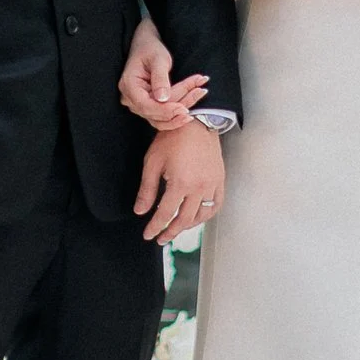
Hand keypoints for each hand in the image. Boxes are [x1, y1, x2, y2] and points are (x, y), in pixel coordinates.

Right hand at [120, 15, 207, 127]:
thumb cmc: (151, 49)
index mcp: (129, 86)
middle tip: (200, 91)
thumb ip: (160, 78)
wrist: (147, 46)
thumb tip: (163, 99)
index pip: (146, 106)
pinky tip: (194, 98)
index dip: (166, 110)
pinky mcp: (149, 106)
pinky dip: (180, 108)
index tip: (184, 109)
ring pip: (162, 118)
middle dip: (180, 106)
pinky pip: (165, 115)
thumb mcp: (158, 59)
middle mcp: (130, 99)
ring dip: (183, 108)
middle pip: (156, 114)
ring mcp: (139, 105)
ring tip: (200, 92)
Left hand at [135, 118, 225, 247]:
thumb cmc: (172, 138)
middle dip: (170, 232)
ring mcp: (212, 185)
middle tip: (160, 238)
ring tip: (176, 228)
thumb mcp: (153, 162)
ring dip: (188, 226)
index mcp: (180, 184)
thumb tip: (140, 211)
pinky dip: (206, 215)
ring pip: (202, 216)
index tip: (148, 235)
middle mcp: (199, 188)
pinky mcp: (220, 180)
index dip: (155, 227)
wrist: (196, 121)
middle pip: (184, 220)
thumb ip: (147, 190)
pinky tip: (197, 217)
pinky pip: (216, 205)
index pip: (165, 214)